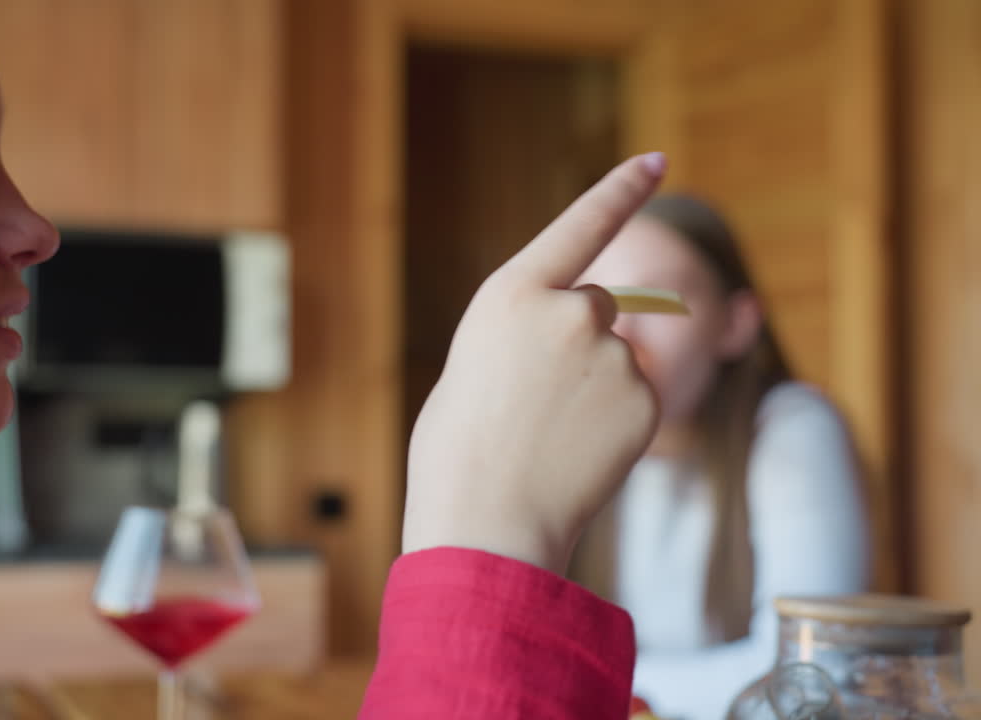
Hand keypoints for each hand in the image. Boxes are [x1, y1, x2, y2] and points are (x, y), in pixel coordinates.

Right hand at [402, 153, 666, 573]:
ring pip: (616, 358)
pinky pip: (635, 399)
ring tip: (549, 436)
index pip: (579, 226)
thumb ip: (524, 337)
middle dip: (579, 339)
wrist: (486, 523)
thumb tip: (568, 344)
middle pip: (596, 306)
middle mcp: (569, 310)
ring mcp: (612, 355)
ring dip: (594, 386)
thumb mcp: (474, 367)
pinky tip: (578, 453)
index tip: (656, 161)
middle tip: (537, 399)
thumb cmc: (457, 450)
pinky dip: (615, 422)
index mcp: (510, 293)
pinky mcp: (645, 400)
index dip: (619, 191)